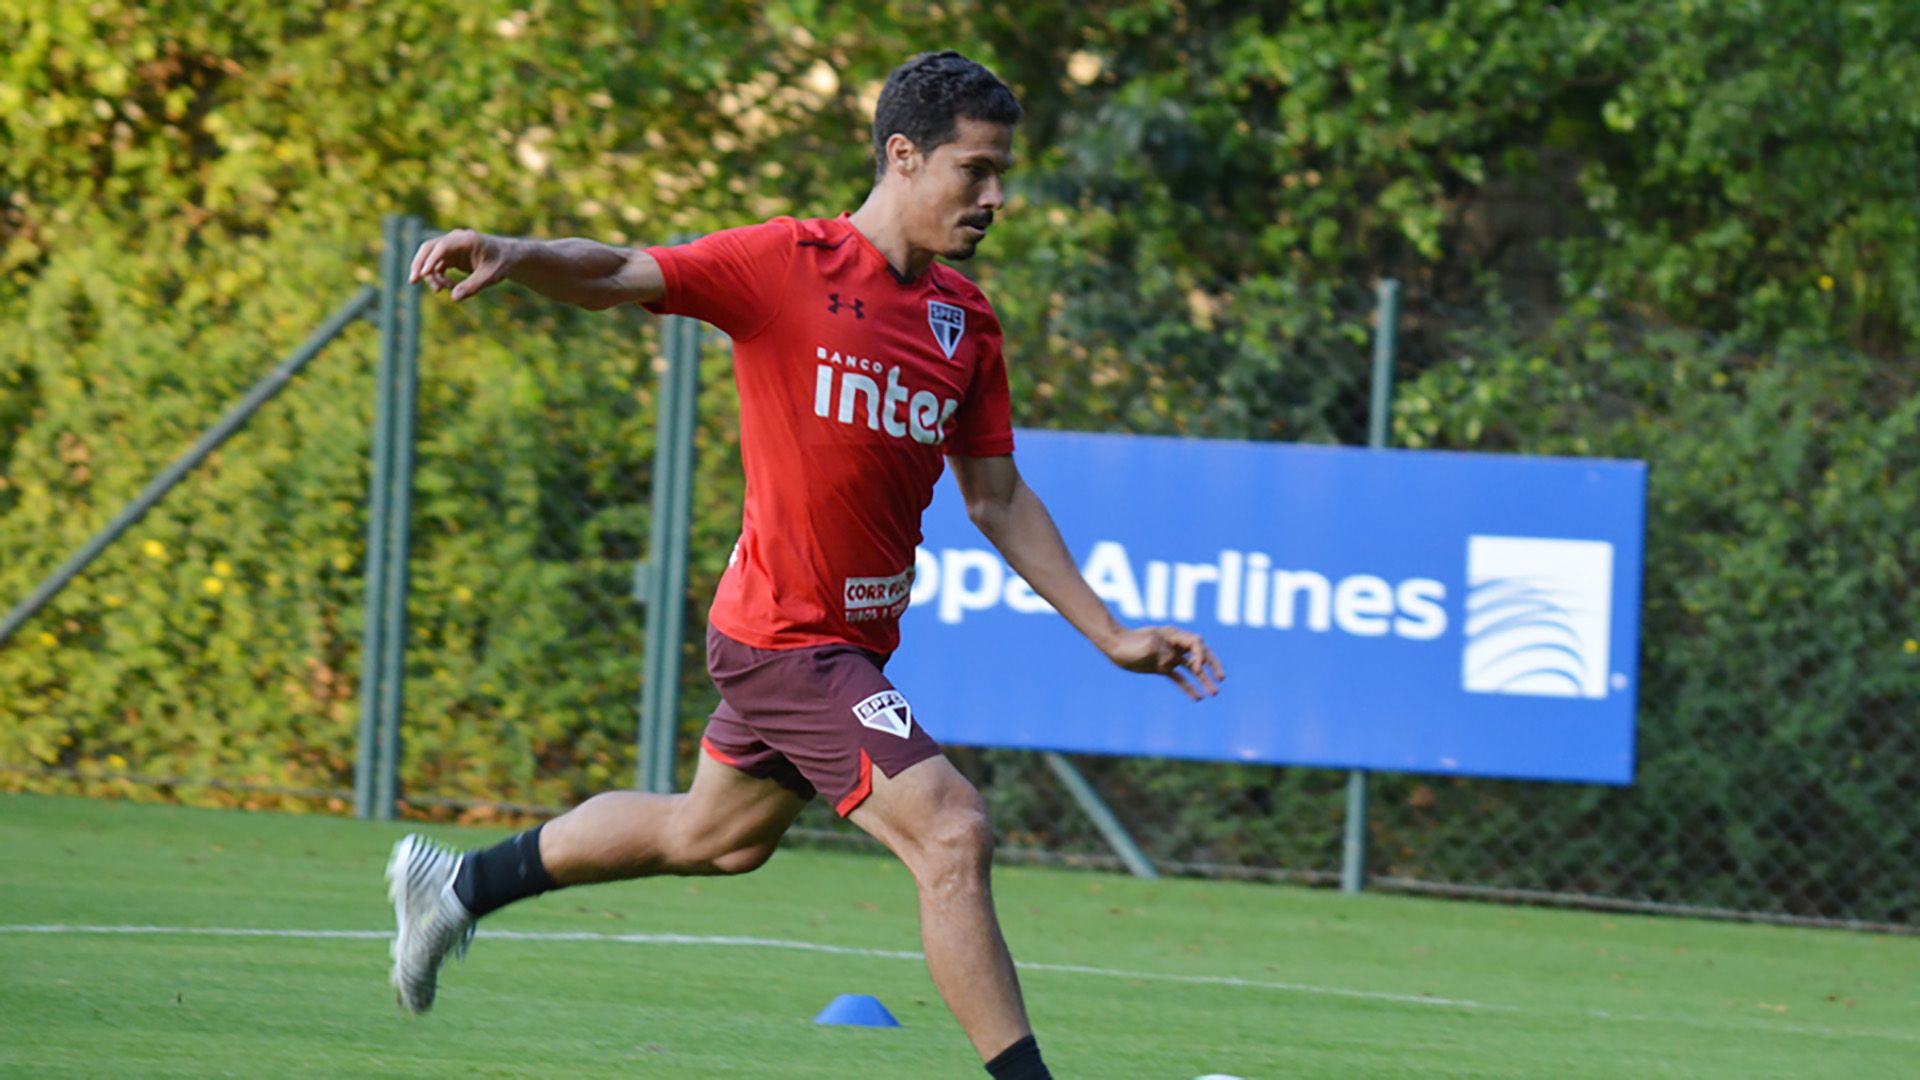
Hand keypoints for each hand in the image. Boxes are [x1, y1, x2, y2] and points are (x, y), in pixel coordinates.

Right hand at [409, 228, 515, 300]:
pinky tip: (446, 287)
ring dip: (430, 274)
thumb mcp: (490, 276)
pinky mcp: (450, 255)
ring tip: (440, 290)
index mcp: (466, 239)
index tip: (424, 274)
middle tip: (413, 281)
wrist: (507, 256)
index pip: (443, 247)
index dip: (432, 260)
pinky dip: (437, 276)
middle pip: (429, 248)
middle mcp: (455, 240)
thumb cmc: (501, 263)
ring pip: (430, 258)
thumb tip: (454, 298)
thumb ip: (473, 286)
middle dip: (419, 264)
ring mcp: (451, 247)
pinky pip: (436, 265)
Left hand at [1104, 625, 1224, 700]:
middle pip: (1201, 653)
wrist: (1114, 646)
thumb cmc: (1128, 642)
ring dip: (1204, 679)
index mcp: (1173, 635)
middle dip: (1213, 665)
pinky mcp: (1162, 667)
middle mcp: (1174, 645)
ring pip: (1192, 668)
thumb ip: (1160, 651)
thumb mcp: (1145, 645)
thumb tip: (1171, 660)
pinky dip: (1188, 687)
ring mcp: (1169, 656)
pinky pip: (1179, 678)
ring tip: (1215, 693)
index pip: (1196, 643)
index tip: (1197, 668)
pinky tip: (1198, 698)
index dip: (1200, 655)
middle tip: (1222, 678)